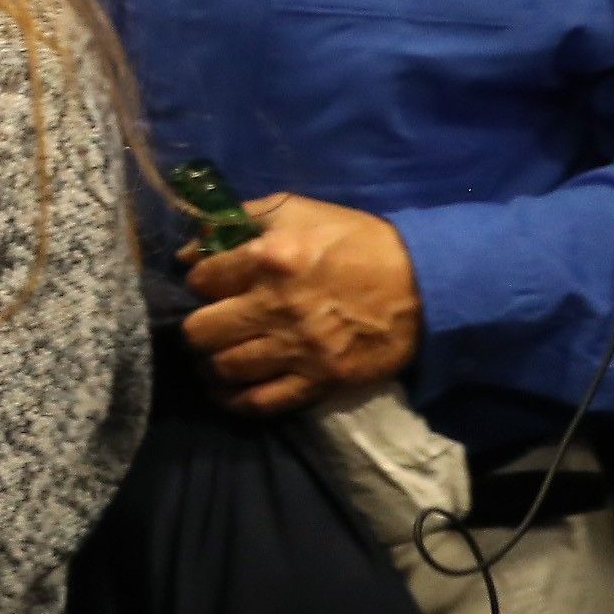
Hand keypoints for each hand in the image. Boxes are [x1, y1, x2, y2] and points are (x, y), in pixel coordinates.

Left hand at [183, 193, 421, 413]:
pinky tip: (229, 390)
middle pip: (200, 332)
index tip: (212, 286)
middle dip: (198, 328)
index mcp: (269, 259)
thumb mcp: (298, 211)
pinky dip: (235, 400)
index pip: (200, 281)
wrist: (424, 284)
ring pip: (224, 368)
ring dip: (212, 364)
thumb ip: (237, 221)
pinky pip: (260, 402)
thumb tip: (188, 252)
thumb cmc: (355, 242)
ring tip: (218, 356)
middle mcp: (276, 307)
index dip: (200, 283)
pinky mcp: (320, 380)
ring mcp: (298, 348)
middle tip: (212, 325)